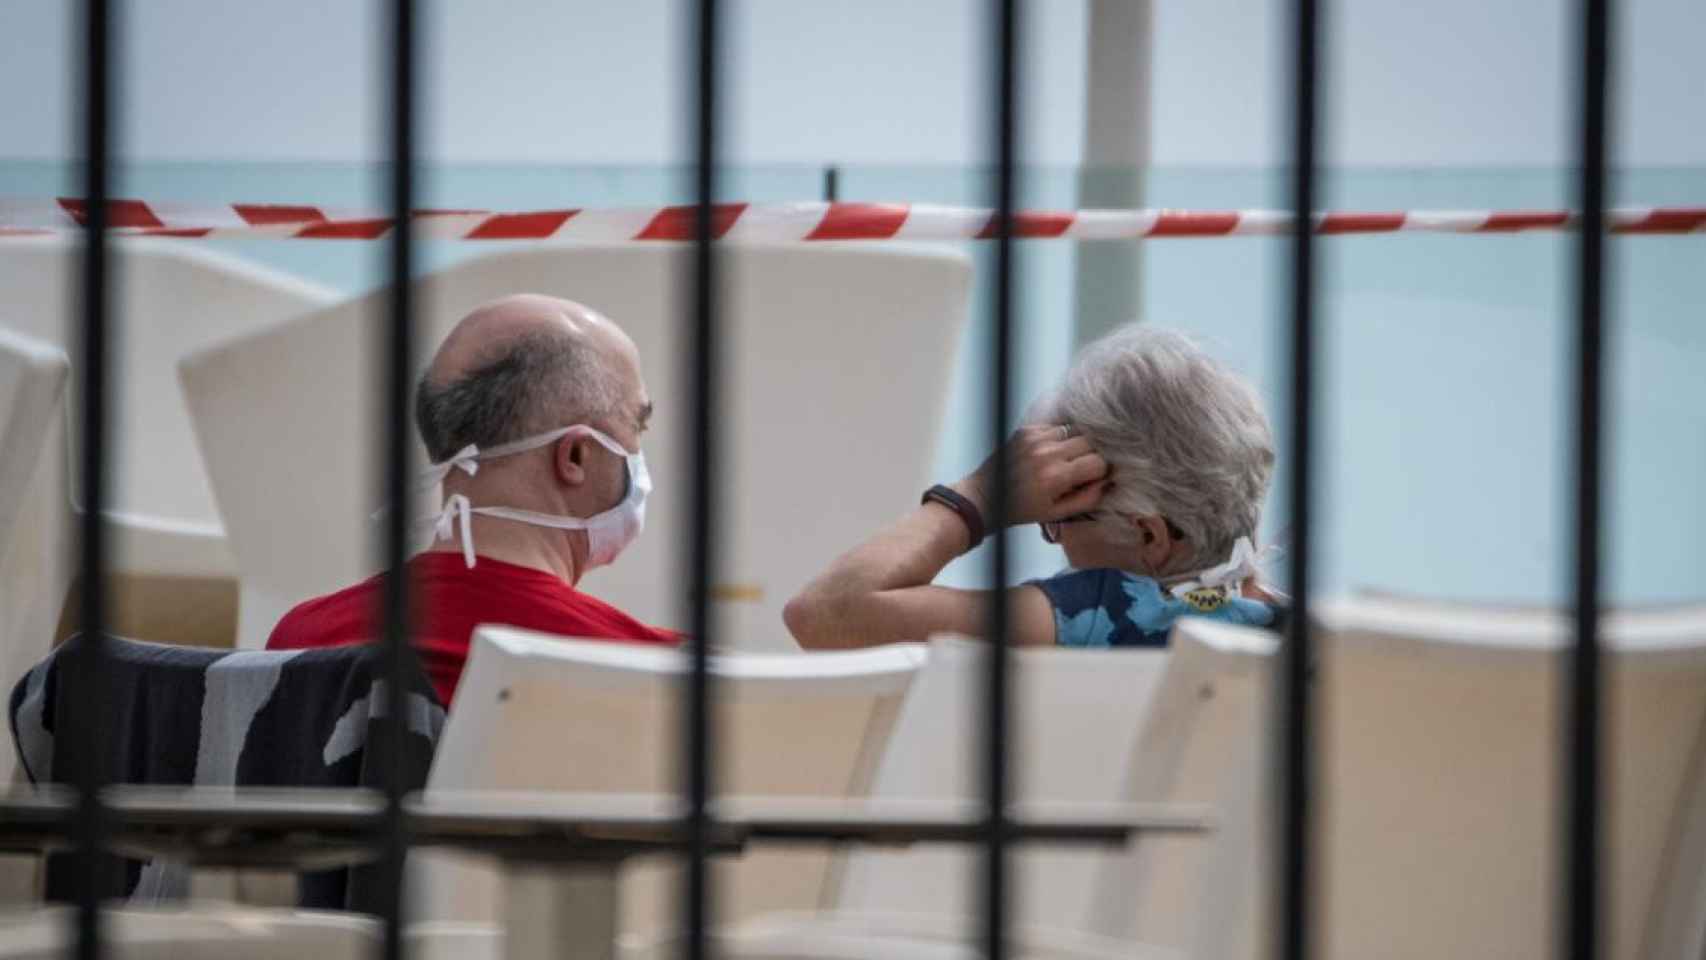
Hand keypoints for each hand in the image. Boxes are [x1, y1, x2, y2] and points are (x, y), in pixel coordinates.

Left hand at [953, 424, 1110, 526]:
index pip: (1098, 462)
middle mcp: (1046, 453)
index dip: (1101, 471)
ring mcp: (1035, 438)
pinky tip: (1051, 453)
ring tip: (1067, 460)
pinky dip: (1060, 438)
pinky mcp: (1026, 430)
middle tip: (1082, 468)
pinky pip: (1056, 427)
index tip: (1095, 477)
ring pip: (1075, 431)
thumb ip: (1088, 498)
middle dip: (1091, 455)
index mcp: (1055, 477)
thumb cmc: (1022, 509)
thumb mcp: (1058, 513)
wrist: (985, 496)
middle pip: (1090, 442)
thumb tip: (1109, 480)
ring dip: (1077, 444)